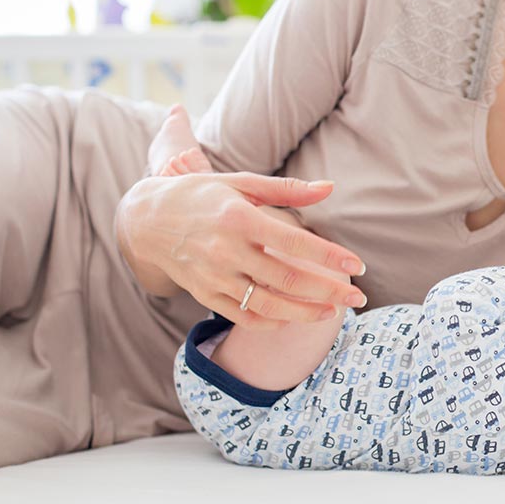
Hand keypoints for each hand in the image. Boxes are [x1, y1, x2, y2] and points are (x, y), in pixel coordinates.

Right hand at [116, 171, 366, 328]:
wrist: (146, 220)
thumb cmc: (202, 196)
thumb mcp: (241, 182)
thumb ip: (287, 189)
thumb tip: (330, 188)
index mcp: (239, 219)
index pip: (295, 243)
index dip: (330, 256)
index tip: (358, 266)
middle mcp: (226, 251)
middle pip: (287, 279)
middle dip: (329, 291)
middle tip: (358, 297)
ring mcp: (214, 277)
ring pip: (269, 304)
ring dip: (306, 312)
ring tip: (333, 311)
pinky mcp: (205, 295)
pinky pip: (244, 317)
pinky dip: (273, 320)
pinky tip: (295, 316)